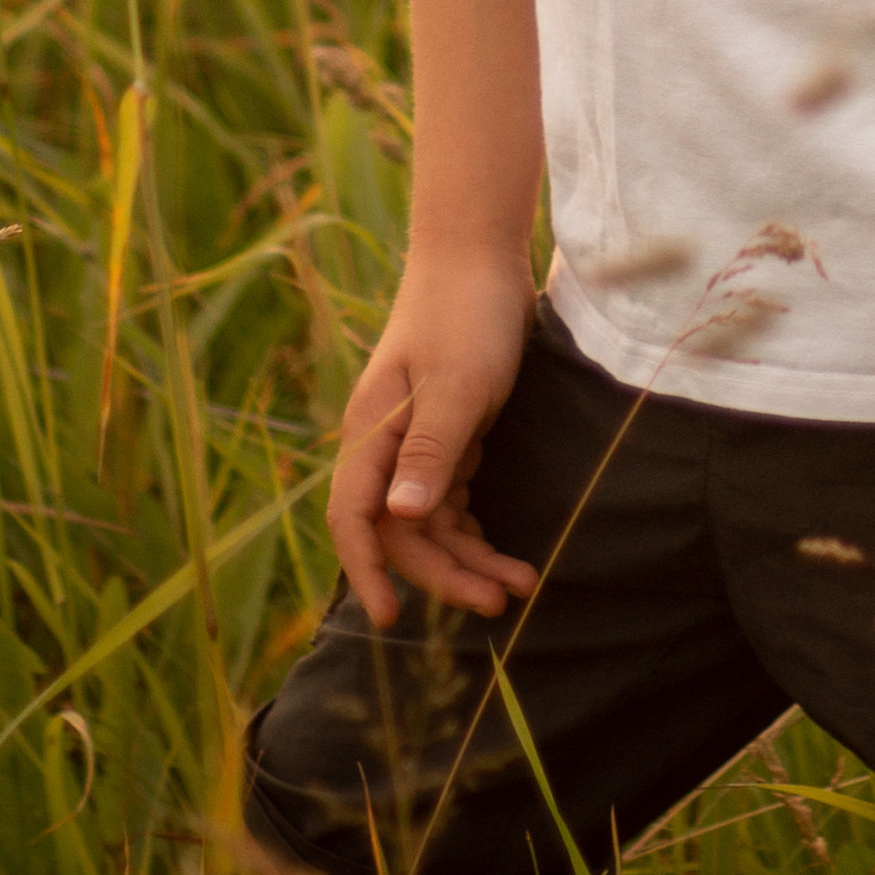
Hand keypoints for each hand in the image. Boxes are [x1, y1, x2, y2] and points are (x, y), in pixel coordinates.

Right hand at [326, 250, 538, 628]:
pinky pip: (454, 501)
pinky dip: (476, 530)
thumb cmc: (466, 313)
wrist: (482, 256)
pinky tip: (505, 554)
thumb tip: (401, 519)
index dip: (368, 571)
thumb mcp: (455, 383)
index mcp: (372, 431)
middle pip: (402, 531)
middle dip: (446, 573)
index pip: (354, 518)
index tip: (391, 619)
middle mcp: (386, 444)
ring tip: (520, 586)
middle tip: (499, 603)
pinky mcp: (448, 436)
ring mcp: (416, 442)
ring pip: (432, 523)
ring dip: (470, 558)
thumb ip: (431, 450)